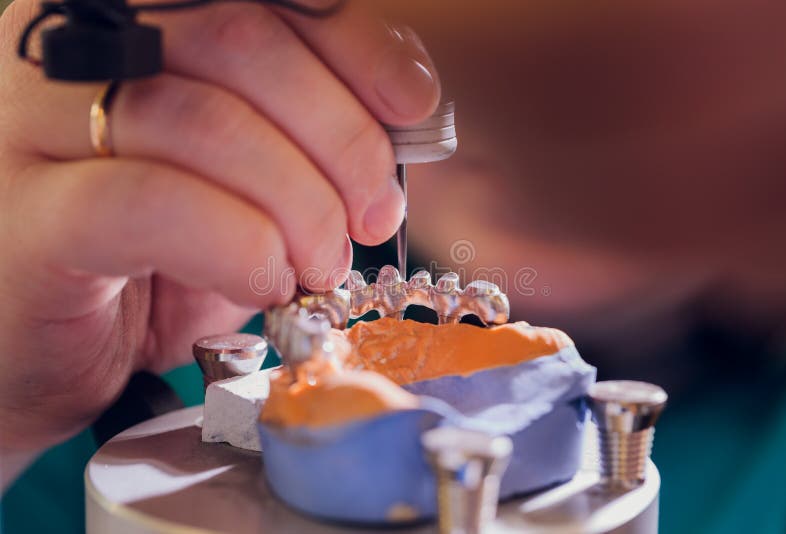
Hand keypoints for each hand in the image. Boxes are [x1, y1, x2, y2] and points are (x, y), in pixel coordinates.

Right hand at [0, 0, 439, 484]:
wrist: (45, 348)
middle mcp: (68, 50)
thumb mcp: (241, 184)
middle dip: (339, 140)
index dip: (354, 41)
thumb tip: (403, 116)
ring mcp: (32, 126)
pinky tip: (263, 281)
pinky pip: (156, 204)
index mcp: (131, 25)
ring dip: (297, 204)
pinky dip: (237, 245)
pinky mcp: (27, 219)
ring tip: (317, 263)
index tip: (412, 106)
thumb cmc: (152, 262)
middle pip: (242, 43)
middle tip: (370, 218)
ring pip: (206, 121)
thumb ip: (304, 134)